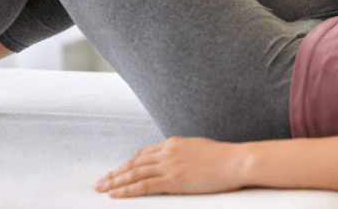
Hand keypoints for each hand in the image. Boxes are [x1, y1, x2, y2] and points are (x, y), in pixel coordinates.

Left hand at [96, 137, 244, 197]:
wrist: (237, 161)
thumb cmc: (225, 158)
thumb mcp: (201, 149)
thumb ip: (185, 153)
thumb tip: (179, 159)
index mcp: (175, 143)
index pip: (144, 153)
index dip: (128, 163)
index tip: (118, 170)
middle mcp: (168, 152)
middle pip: (134, 163)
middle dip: (115, 172)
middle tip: (100, 181)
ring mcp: (169, 166)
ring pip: (134, 174)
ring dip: (115, 181)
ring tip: (102, 188)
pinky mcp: (172, 180)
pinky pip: (143, 186)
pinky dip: (126, 190)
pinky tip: (115, 195)